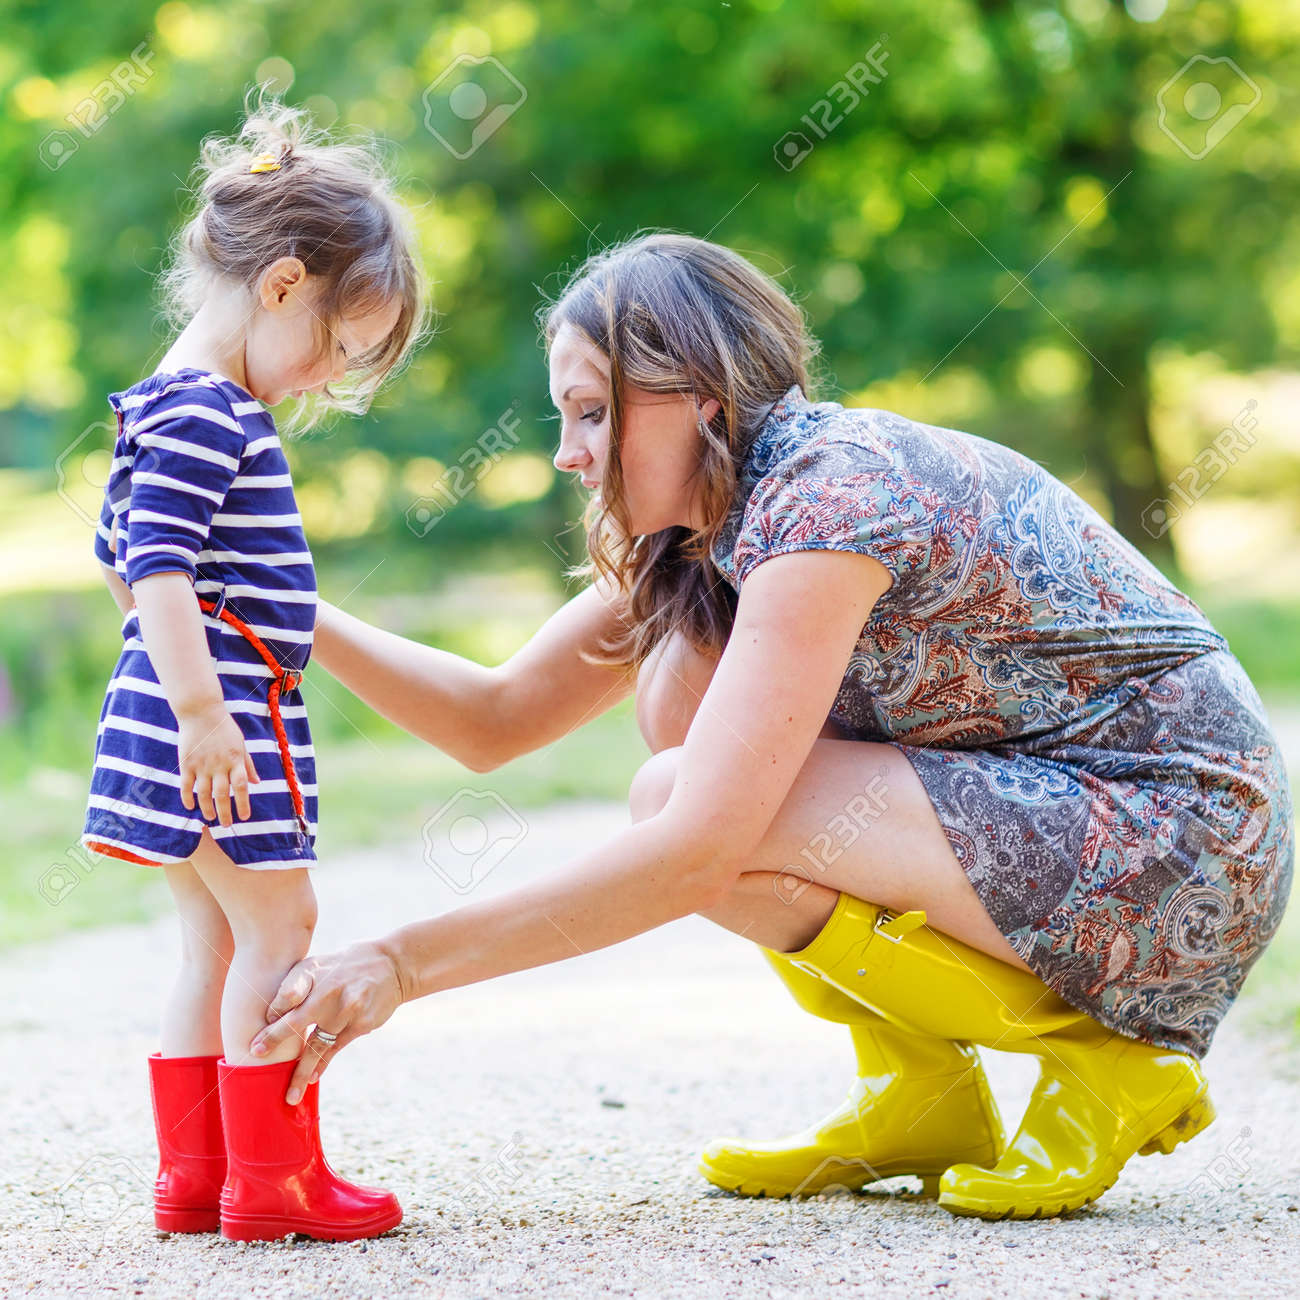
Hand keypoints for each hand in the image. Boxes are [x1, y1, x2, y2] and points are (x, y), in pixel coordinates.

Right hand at [177, 704, 259, 825]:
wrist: (201, 711)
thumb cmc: (224, 728)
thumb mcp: (241, 743)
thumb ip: (247, 764)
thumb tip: (257, 783)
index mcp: (235, 759)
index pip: (241, 787)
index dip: (243, 803)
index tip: (245, 817)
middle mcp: (219, 764)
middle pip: (222, 795)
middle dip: (225, 813)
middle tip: (227, 825)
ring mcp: (201, 765)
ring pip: (204, 794)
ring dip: (207, 809)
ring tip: (210, 818)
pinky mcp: (186, 763)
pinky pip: (186, 785)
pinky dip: (188, 798)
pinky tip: (191, 807)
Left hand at [249, 941, 405, 1103]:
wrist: (391, 965)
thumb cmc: (343, 967)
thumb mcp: (318, 964)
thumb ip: (294, 986)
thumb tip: (268, 1017)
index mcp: (314, 971)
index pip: (286, 995)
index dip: (272, 1013)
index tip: (258, 1032)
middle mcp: (329, 989)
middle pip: (297, 1020)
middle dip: (275, 1039)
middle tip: (256, 1054)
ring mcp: (347, 1008)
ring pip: (318, 1045)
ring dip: (301, 1072)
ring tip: (290, 1096)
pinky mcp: (362, 1023)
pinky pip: (336, 1048)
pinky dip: (322, 1064)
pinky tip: (312, 1078)